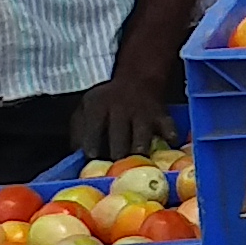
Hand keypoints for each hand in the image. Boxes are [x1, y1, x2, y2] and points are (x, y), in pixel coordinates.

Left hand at [67, 54, 181, 159]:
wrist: (138, 80)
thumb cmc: (108, 100)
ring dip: (139, 150)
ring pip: (142, 136)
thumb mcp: (87, 106)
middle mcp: (121, 109)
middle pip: (119, 135)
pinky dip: (169, 138)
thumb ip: (78, 129)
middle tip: (115, 165)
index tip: (92, 155)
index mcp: (99, 106)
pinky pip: (168, 129)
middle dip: (117, 152)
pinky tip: (168, 144)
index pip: (93, 126)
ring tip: (136, 161)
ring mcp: (143, 114)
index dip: (91, 142)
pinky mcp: (161, 118)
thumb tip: (76, 154)